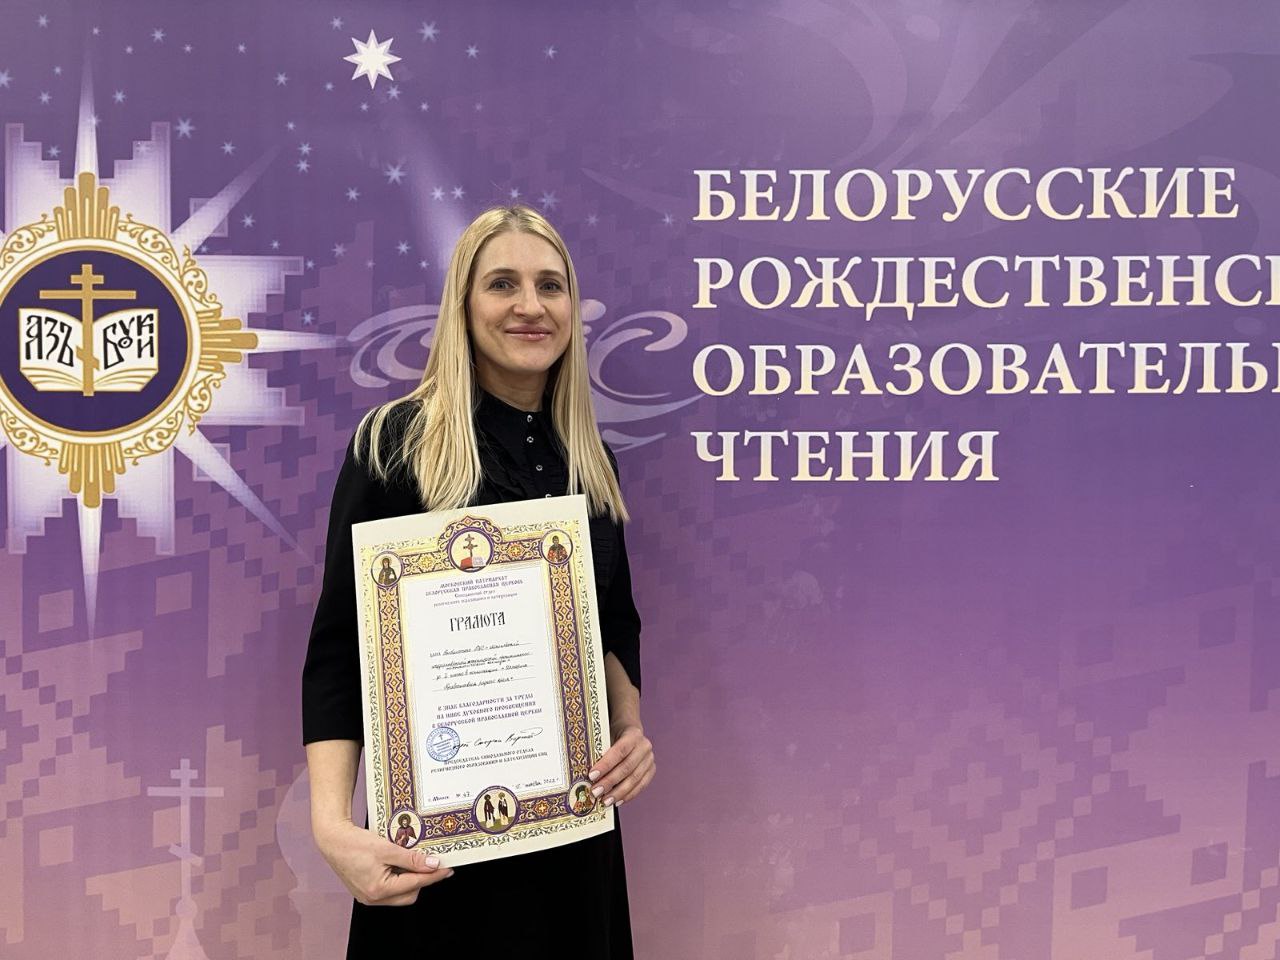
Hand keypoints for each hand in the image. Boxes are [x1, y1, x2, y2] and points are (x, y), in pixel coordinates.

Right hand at [315, 819, 452, 905]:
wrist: (332, 839)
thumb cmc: (354, 843)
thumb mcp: (387, 848)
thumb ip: (411, 858)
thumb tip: (432, 864)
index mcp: (378, 890)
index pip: (415, 884)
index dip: (433, 875)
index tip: (447, 868)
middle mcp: (373, 898)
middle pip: (409, 894)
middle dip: (422, 879)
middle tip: (431, 861)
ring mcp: (368, 896)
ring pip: (400, 892)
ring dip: (410, 878)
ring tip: (414, 859)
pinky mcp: (365, 890)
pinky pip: (389, 888)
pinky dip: (398, 877)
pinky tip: (400, 862)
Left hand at [588, 723, 654, 806]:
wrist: (629, 732)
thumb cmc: (613, 735)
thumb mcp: (606, 736)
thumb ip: (599, 751)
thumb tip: (586, 772)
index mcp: (633, 734)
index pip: (619, 751)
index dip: (606, 765)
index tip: (592, 776)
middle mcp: (644, 746)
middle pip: (626, 767)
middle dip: (610, 782)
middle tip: (596, 792)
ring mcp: (649, 759)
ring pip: (635, 779)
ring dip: (619, 792)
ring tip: (605, 801)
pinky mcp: (651, 770)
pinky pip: (641, 785)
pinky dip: (629, 795)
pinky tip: (617, 801)